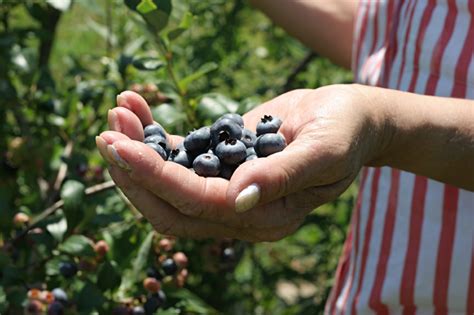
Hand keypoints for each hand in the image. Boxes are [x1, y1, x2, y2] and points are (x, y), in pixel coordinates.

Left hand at [96, 84, 385, 240]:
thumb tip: (239, 198)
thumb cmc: (345, 134)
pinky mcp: (220, 162)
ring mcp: (226, 187)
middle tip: (107, 133)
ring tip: (117, 112)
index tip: (123, 147)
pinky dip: (153, 135)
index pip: (198, 205)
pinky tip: (136, 105)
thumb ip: (284, 177)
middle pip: (170, 205)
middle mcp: (239, 209)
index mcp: (264, 216)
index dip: (157, 179)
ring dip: (136, 151)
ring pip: (167, 182)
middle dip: (133, 173)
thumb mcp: (324, 152)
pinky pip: (179, 156)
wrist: (349, 117)